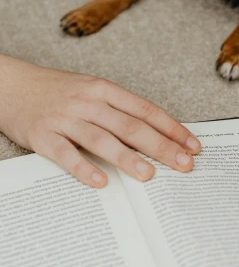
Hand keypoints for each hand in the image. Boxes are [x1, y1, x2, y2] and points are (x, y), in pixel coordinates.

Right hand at [0, 56, 200, 187]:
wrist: (10, 85)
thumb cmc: (57, 91)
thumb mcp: (91, 91)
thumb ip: (119, 110)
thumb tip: (156, 135)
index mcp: (104, 89)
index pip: (145, 110)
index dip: (171, 128)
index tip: (192, 146)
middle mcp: (88, 102)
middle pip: (130, 125)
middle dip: (161, 146)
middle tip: (183, 164)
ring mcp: (65, 118)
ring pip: (102, 139)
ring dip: (127, 157)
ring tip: (149, 174)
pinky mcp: (43, 135)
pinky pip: (66, 154)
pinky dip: (84, 168)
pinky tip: (101, 181)